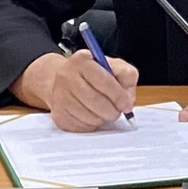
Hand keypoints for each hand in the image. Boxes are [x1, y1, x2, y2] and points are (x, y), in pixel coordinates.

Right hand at [20, 51, 138, 132]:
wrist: (64, 81)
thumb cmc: (92, 74)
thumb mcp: (112, 65)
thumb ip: (126, 75)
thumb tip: (128, 97)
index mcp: (83, 61)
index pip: (103, 81)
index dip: (118, 95)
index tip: (126, 104)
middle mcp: (67, 77)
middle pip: (95, 101)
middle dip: (112, 110)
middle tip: (118, 111)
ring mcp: (60, 96)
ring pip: (89, 116)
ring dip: (103, 118)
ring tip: (105, 111)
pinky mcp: (59, 114)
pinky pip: (82, 126)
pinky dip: (92, 124)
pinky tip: (92, 115)